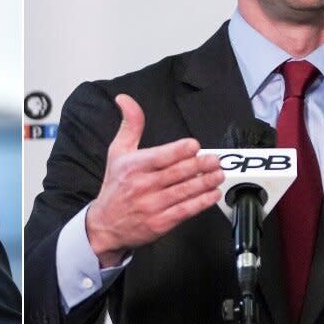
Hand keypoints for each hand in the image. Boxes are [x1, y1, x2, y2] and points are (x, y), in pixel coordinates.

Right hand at [85, 94, 223, 266]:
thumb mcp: (118, 152)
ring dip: (205, 182)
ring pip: (184, 191)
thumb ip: (130, 125)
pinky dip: (201, 202)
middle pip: (177, 173)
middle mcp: (143, 185)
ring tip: (218, 174)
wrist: (105, 224)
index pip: (161, 156)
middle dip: (199, 165)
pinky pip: (185, 210)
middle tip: (214, 159)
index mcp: (134, 166)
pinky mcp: (160, 222)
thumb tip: (125, 99)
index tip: (194, 146)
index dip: (180, 151)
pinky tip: (212, 195)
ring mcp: (152, 205)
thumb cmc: (115, 186)